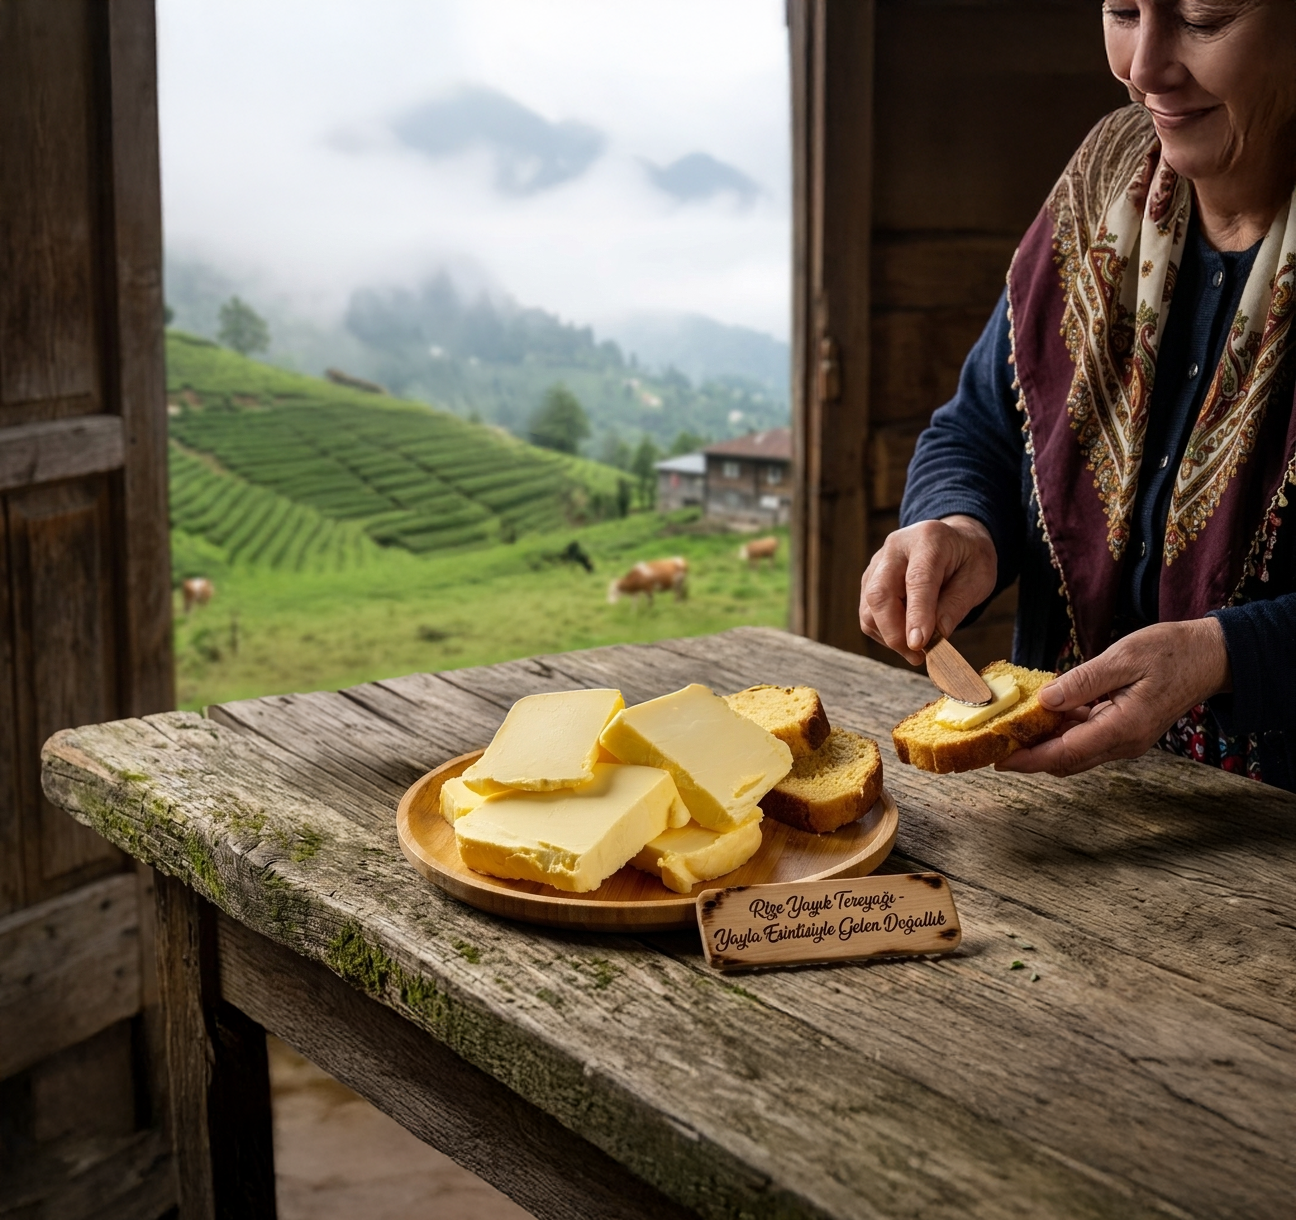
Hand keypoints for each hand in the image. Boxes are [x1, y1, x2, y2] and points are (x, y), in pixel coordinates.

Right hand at [858, 516, 997, 664]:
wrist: (955, 539)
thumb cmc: (969, 558)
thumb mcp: (978, 578)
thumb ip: (956, 606)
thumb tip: (934, 638)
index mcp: (928, 539)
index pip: (917, 580)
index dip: (916, 614)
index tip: (918, 644)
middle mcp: (896, 548)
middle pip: (879, 593)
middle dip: (894, 632)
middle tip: (917, 655)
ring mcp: (877, 563)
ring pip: (869, 608)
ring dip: (889, 636)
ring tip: (917, 648)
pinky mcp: (869, 579)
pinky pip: (868, 613)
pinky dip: (884, 632)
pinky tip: (906, 635)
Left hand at [997, 618, 1232, 777]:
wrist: (1210, 656)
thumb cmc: (1171, 652)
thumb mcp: (1123, 658)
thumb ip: (1083, 681)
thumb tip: (1045, 700)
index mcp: (1124, 727)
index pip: (1066, 752)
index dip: (1030, 758)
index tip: (999, 758)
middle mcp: (1124, 741)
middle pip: (1066, 759)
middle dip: (1029, 755)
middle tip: (994, 742)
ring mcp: (1125, 739)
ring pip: (1074, 751)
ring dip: (1044, 742)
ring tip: (1011, 726)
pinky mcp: (1124, 730)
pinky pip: (1085, 737)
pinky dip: (1062, 729)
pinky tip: (1045, 710)